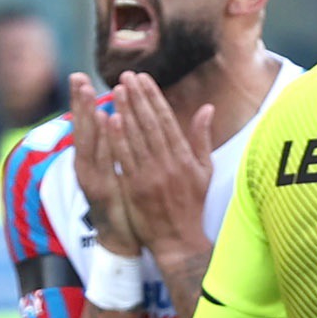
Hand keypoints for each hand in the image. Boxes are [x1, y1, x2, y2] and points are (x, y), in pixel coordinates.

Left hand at [66, 71, 212, 269]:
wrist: (179, 240)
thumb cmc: (192, 204)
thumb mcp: (204, 171)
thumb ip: (202, 138)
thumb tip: (207, 108)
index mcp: (185, 158)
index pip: (167, 120)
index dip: (154, 97)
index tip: (143, 79)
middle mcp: (168, 164)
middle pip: (150, 124)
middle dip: (137, 98)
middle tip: (126, 77)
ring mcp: (150, 176)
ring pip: (135, 138)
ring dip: (125, 112)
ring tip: (115, 90)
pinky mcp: (135, 188)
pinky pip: (124, 158)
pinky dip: (117, 139)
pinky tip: (109, 120)